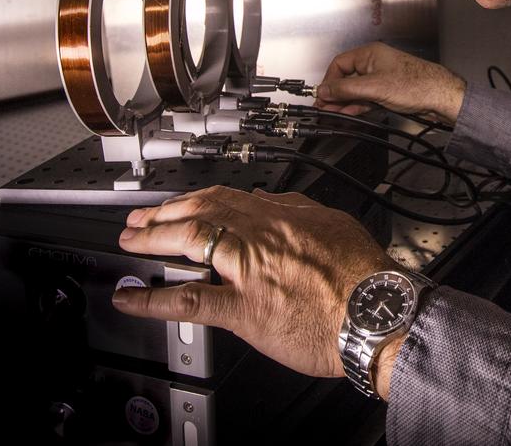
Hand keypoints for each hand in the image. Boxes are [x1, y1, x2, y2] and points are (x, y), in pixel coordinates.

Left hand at [111, 185, 398, 379]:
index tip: (176, 203)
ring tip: (130, 243)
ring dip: (152, 239)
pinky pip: (191, 301)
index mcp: (283, 217)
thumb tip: (276, 202)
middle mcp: (262, 237)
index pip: (226, 197)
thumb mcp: (335, 226)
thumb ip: (301, 212)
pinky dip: (154, 299)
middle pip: (201, 211)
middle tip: (138, 220)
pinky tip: (131, 298)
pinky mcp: (246, 310)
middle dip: (163, 213)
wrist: (380, 313)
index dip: (193, 198)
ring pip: (190, 240)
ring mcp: (250, 271)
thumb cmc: (366, 278)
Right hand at [315, 42, 466, 123]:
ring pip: (356, 90)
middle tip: (324, 107)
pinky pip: (366, 98)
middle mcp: (375, 63)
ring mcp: (381, 78)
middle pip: (346, 78)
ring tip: (333, 113)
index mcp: (370, 54)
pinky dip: (357, 106)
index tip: (322, 95)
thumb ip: (346, 89)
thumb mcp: (374, 87)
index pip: (340, 64)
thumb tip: (325, 90)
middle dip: (335, 94)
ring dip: (344, 102)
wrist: (440, 97)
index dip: (329, 80)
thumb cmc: (417, 84)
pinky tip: (349, 113)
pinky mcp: (387, 92)